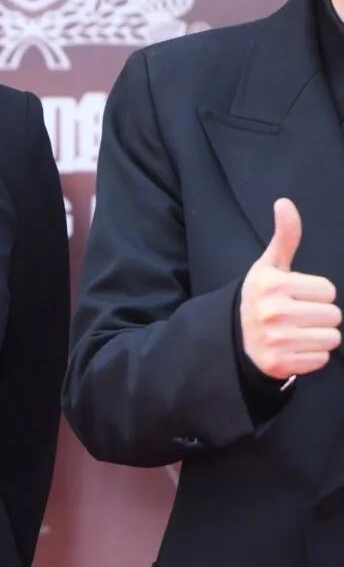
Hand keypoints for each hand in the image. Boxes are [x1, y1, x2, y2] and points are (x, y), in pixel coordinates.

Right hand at [239, 198, 341, 378]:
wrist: (233, 338)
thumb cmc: (261, 298)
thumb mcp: (269, 267)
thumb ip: (285, 237)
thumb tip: (284, 202)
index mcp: (272, 284)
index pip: (328, 290)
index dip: (316, 293)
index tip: (296, 297)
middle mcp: (272, 312)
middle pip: (334, 315)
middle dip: (320, 316)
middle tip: (298, 317)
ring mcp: (276, 340)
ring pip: (331, 338)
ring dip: (319, 337)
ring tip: (298, 333)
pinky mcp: (280, 364)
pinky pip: (321, 359)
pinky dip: (311, 357)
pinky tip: (293, 349)